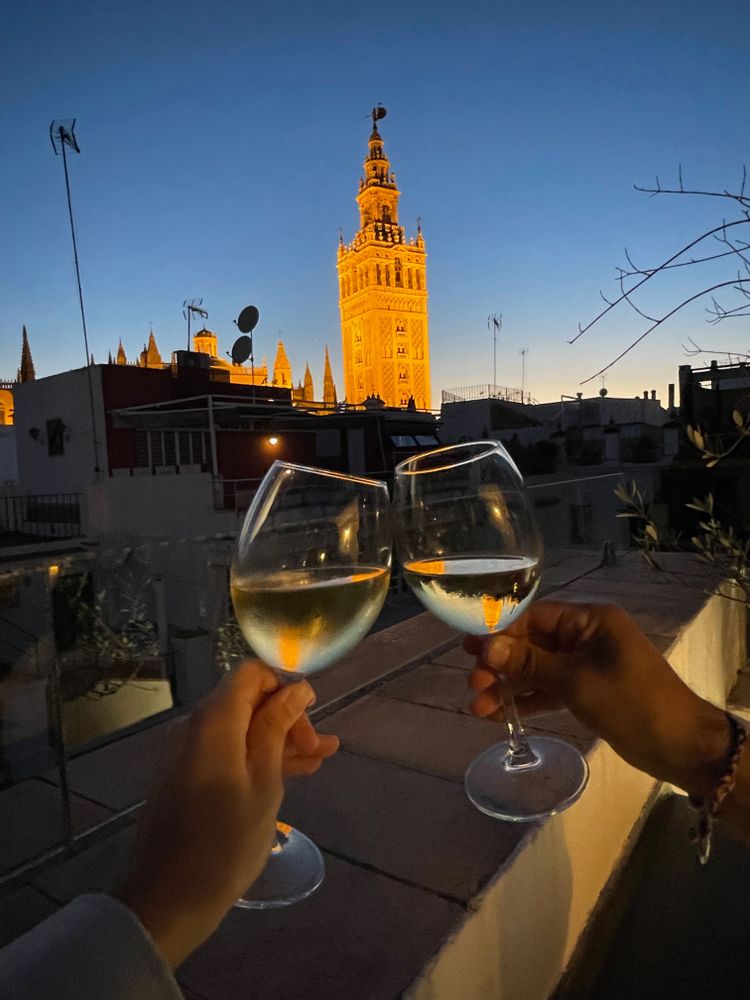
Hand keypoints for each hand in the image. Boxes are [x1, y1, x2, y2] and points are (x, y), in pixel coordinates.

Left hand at [117, 660, 338, 967]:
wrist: (167, 897)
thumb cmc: (225, 842)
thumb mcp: (264, 782)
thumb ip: (277, 728)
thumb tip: (296, 688)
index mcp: (213, 721)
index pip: (251, 674)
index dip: (284, 685)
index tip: (312, 713)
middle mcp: (193, 725)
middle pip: (245, 699)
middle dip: (286, 716)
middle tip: (318, 748)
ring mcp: (185, 750)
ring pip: (239, 727)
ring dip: (276, 739)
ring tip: (318, 759)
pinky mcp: (183, 774)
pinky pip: (225, 749)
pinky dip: (255, 756)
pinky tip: (292, 771)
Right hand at [466, 600, 730, 800]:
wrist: (678, 745)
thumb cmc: (631, 701)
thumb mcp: (576, 681)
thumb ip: (530, 664)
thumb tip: (486, 647)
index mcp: (590, 620)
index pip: (535, 616)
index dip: (500, 631)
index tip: (469, 647)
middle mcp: (586, 637)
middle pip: (532, 643)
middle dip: (500, 663)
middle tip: (472, 681)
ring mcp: (586, 665)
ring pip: (537, 669)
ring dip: (508, 686)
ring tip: (478, 706)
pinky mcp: (586, 691)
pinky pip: (548, 690)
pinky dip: (526, 700)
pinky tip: (498, 714)